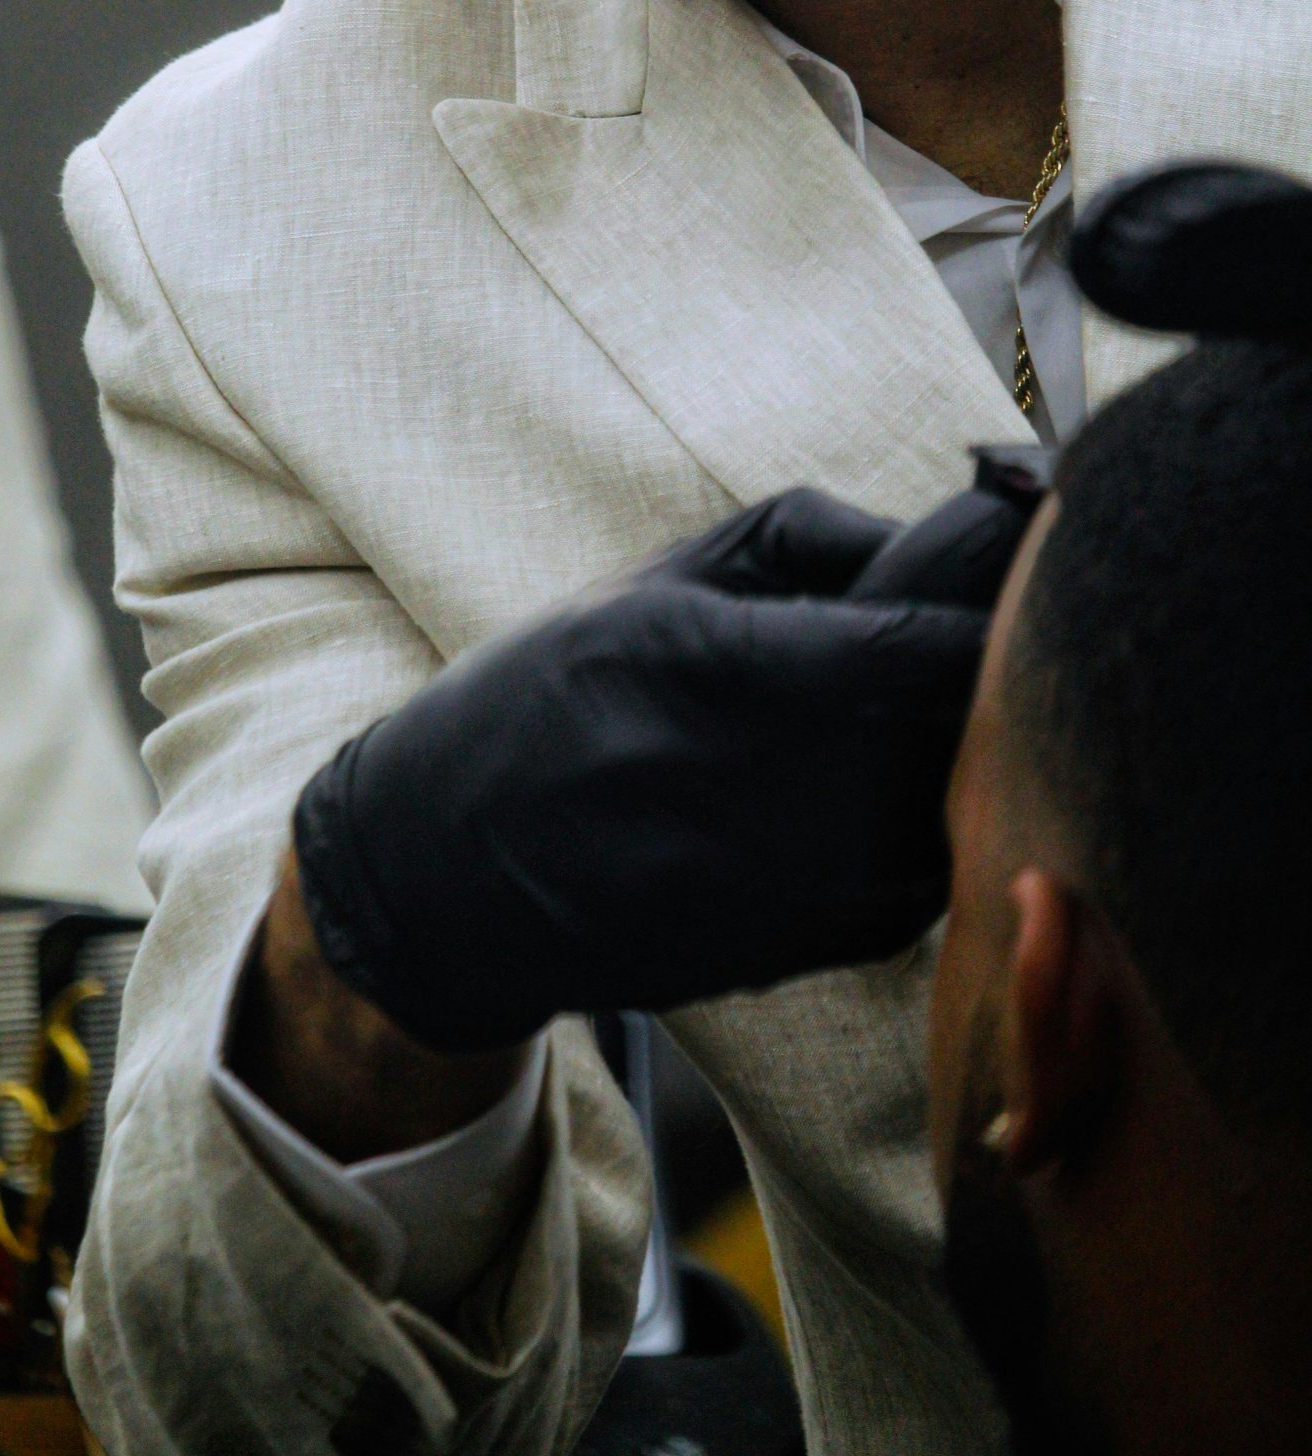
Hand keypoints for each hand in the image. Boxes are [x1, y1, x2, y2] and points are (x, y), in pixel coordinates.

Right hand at [293, 466, 1043, 1051]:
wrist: (448, 879)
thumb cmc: (543, 702)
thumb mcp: (650, 583)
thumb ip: (804, 540)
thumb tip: (940, 537)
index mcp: (714, 672)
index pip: (922, 641)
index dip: (1000, 588)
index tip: (1034, 538)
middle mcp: (767, 788)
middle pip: (965, 721)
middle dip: (1006, 648)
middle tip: (1016, 594)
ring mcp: (798, 884)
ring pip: (966, 799)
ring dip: (979, 733)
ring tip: (952, 676)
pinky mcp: (816, 947)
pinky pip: (935, 867)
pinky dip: (940, 808)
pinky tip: (896, 766)